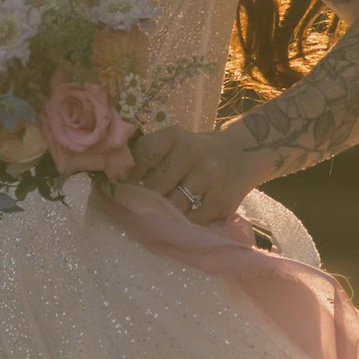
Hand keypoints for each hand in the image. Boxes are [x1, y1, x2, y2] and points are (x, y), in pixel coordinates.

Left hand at [125, 120, 260, 229]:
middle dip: (145, 198)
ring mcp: (210, 177)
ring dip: (164, 212)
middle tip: (140, 205)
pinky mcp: (222, 200)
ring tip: (161, 213)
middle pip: (154, 187)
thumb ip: (147, 155)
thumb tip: (115, 178)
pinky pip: (192, 220)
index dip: (128, 176)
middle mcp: (193, 153)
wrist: (243, 154)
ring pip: (173, 206)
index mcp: (174, 136)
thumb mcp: (174, 143)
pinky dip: (184, 222)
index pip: (141, 158)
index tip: (122, 186)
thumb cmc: (197, 151)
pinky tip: (183, 217)